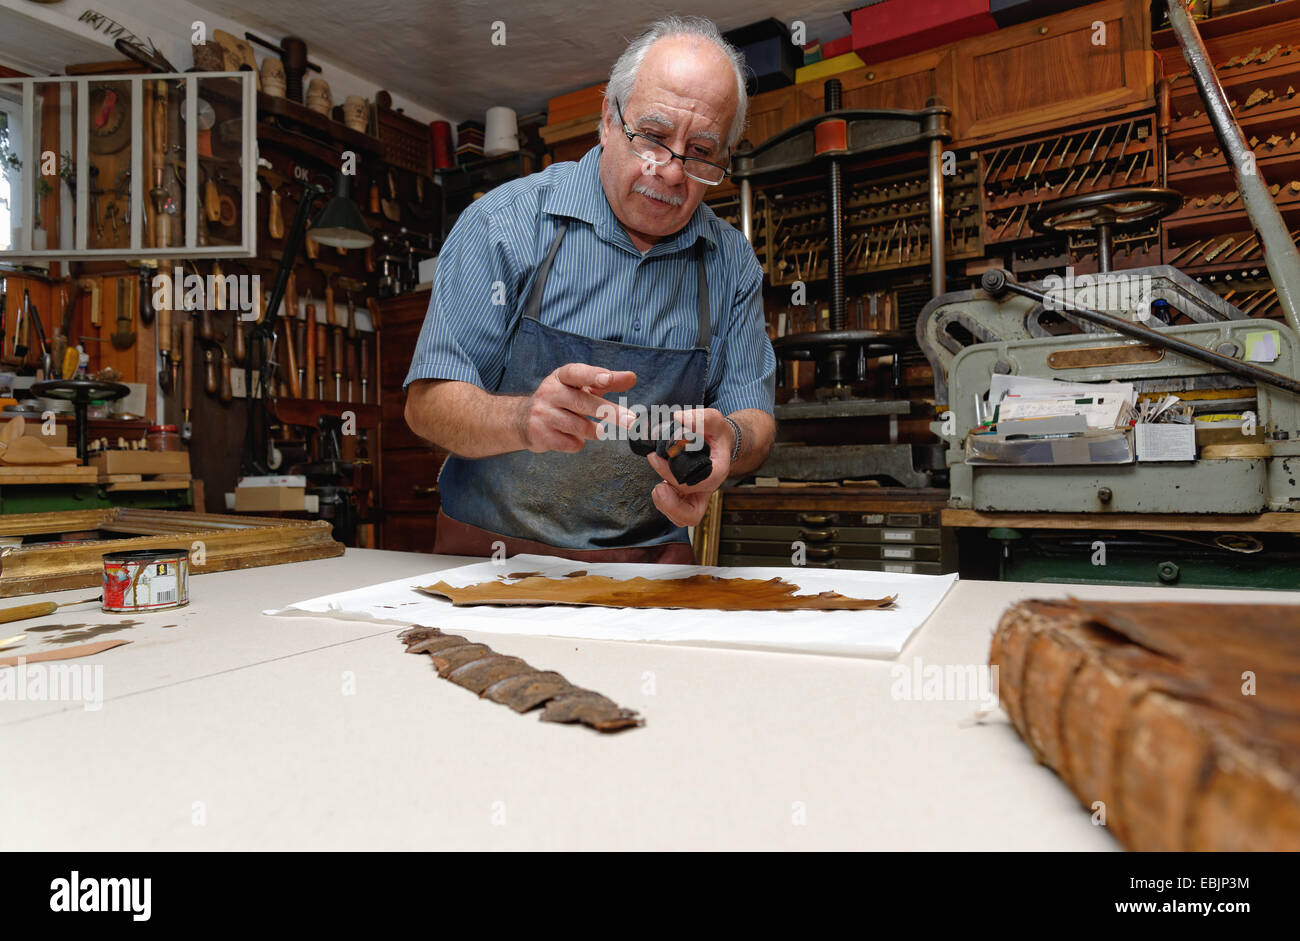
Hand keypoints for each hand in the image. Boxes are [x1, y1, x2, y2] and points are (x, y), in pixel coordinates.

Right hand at [516, 363, 636, 453]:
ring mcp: (543, 414)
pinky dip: (578, 443)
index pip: (577, 373)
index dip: (592, 375)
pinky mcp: (540, 434)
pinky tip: (573, 438)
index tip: (608, 379)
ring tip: (598, 431)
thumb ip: (606, 382)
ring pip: (579, 426)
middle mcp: (550, 392)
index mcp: (561, 377)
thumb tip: (632, 377)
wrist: (523, 420)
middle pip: (583, 402)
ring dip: (594, 431)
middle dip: (610, 412)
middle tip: (631, 421)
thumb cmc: (562, 400)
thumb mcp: (581, 386)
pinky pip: (569, 443)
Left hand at [647, 408, 732, 526]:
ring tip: (659, 487)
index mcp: (717, 472)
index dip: (675, 476)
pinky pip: (675, 511)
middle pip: (692, 514)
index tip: (657, 458)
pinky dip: (664, 503)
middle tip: (659, 487)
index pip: (701, 484)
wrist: (720, 444)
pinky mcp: (686, 497)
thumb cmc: (718, 435)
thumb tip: (679, 419)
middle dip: (671, 506)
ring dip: (666, 506)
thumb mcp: (714, 420)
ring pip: (682, 517)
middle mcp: (707, 488)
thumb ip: (699, 418)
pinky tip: (661, 485)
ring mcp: (696, 495)